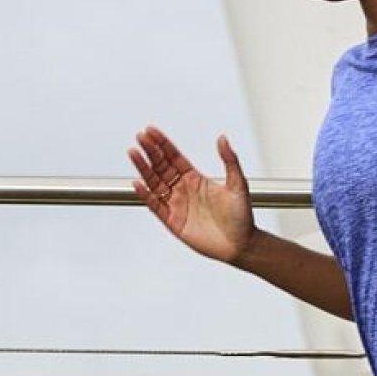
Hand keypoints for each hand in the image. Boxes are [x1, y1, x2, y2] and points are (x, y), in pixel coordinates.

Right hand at [128, 125, 257, 264]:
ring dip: (143, 168)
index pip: (174, 157)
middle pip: (161, 167)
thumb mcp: (238, 184)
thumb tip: (223, 138)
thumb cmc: (242, 216)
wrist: (242, 244)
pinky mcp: (173, 222)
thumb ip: (230, 160)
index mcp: (196, 179)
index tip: (150, 131)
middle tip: (140, 137)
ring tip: (134, 153)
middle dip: (150, 152)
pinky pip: (156, 206)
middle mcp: (183, 190)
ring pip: (155, 183)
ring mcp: (177, 205)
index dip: (162, 144)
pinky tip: (139, 183)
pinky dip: (146, 195)